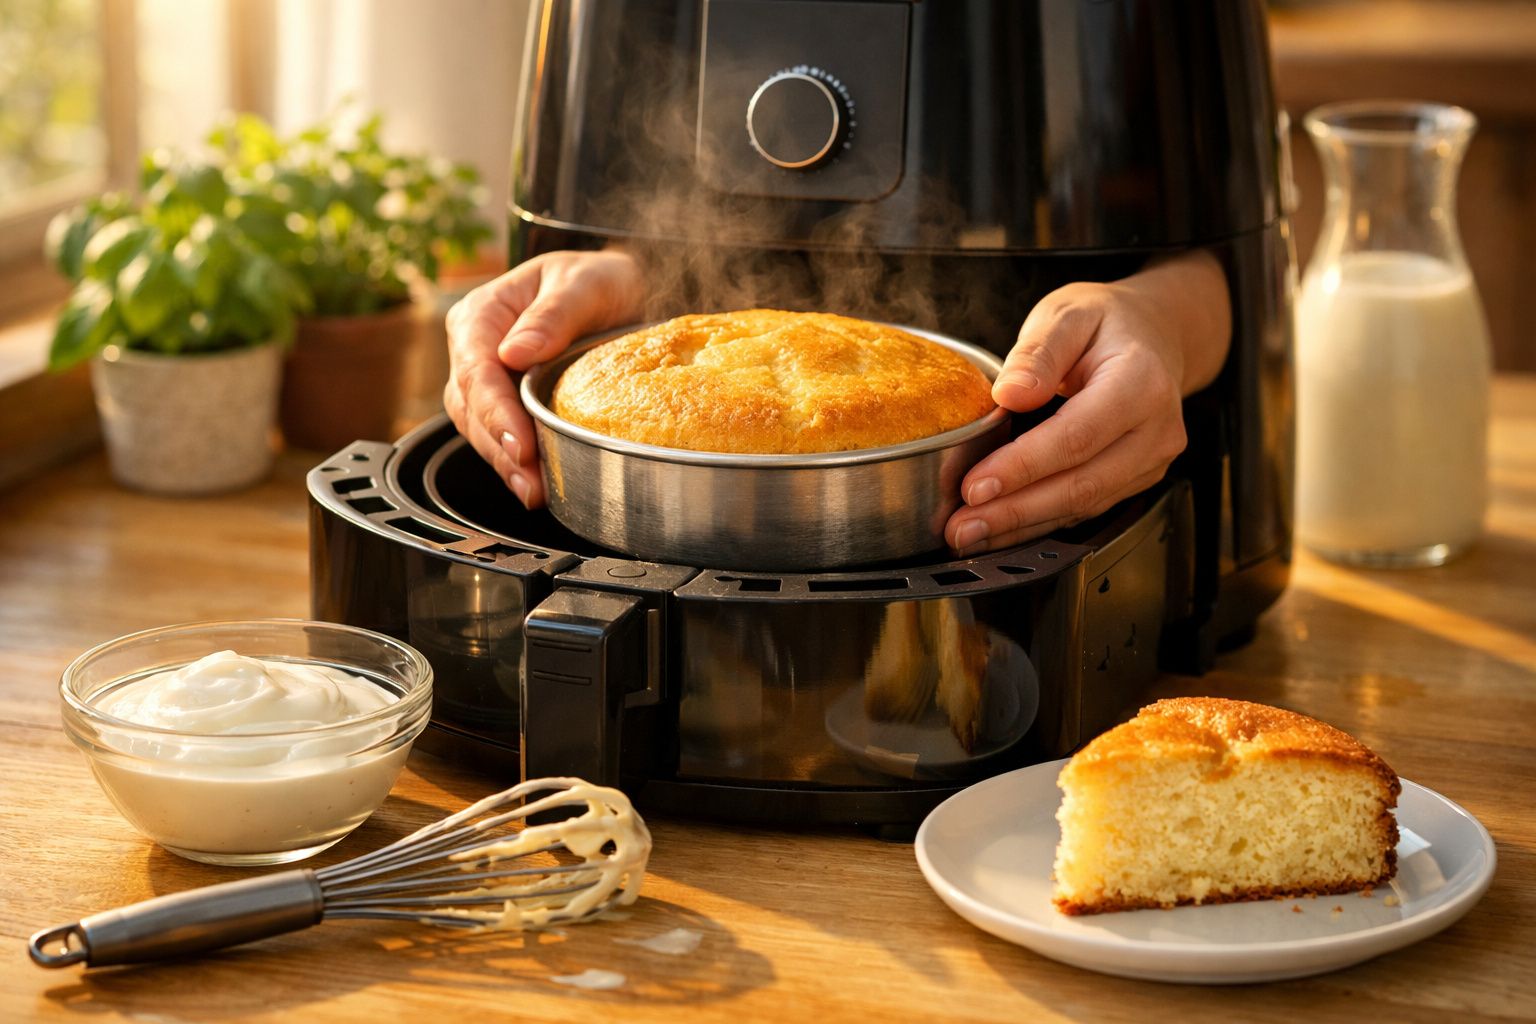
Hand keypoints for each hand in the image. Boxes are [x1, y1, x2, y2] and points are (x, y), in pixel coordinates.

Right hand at [443, 250, 643, 507]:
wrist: (620, 292)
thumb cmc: (599, 280)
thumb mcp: (585, 284)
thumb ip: (553, 315)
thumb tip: (515, 353)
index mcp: (482, 314)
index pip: (477, 370)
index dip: (496, 412)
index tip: (520, 444)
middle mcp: (476, 350)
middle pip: (471, 408)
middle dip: (500, 449)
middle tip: (531, 482)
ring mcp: (490, 380)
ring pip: (481, 430)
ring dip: (506, 465)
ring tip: (535, 492)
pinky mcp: (509, 405)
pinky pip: (502, 438)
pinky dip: (517, 464)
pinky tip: (538, 486)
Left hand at [944, 250, 1230, 555]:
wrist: (1155, 337)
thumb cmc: (1107, 324)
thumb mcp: (1067, 314)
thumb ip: (1037, 353)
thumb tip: (1010, 394)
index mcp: (1141, 383)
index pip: (1076, 436)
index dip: (1023, 466)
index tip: (974, 486)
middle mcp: (1155, 430)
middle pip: (1081, 484)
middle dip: (1015, 511)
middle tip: (960, 526)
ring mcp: (1151, 461)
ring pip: (1083, 505)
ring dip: (1022, 525)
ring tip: (968, 533)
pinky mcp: (1137, 479)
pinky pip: (1085, 508)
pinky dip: (1039, 522)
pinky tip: (1000, 529)